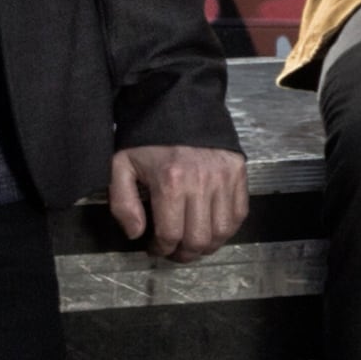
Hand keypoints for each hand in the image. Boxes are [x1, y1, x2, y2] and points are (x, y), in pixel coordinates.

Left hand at [110, 145, 249, 262]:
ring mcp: (224, 178)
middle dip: (184, 253)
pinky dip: (227, 228)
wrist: (179, 106)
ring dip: (207, 245)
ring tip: (193, 243)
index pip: (171, 235)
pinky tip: (212, 227)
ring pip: (222, 231)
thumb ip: (122, 204)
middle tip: (174, 251)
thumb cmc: (148, 139)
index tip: (155, 247)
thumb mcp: (121, 166)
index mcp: (170, 182)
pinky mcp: (239, 172)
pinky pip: (239, 213)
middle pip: (199, 239)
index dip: (161, 249)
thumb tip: (136, 234)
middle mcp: (201, 182)